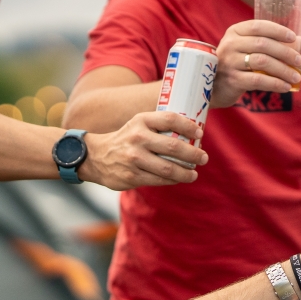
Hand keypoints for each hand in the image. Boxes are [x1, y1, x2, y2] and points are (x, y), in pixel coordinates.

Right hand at [80, 111, 208, 189]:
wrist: (97, 157)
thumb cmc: (127, 139)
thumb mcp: (139, 125)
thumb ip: (160, 126)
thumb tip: (192, 134)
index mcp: (141, 121)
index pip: (170, 119)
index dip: (189, 126)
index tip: (199, 134)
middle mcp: (138, 138)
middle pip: (174, 146)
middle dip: (194, 154)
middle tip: (204, 158)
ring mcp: (134, 158)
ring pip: (168, 168)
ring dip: (186, 173)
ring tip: (194, 173)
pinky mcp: (132, 176)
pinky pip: (159, 180)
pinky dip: (172, 180)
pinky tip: (178, 179)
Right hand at [213, 20, 300, 105]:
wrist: (214, 87)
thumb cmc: (237, 65)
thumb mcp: (249, 50)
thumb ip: (273, 43)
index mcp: (235, 32)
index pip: (259, 26)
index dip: (278, 31)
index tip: (293, 38)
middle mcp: (230, 44)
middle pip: (263, 44)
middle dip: (285, 52)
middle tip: (300, 61)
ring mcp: (230, 62)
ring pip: (262, 62)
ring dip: (283, 69)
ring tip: (296, 76)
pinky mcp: (232, 80)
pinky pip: (258, 80)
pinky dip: (275, 83)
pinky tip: (285, 87)